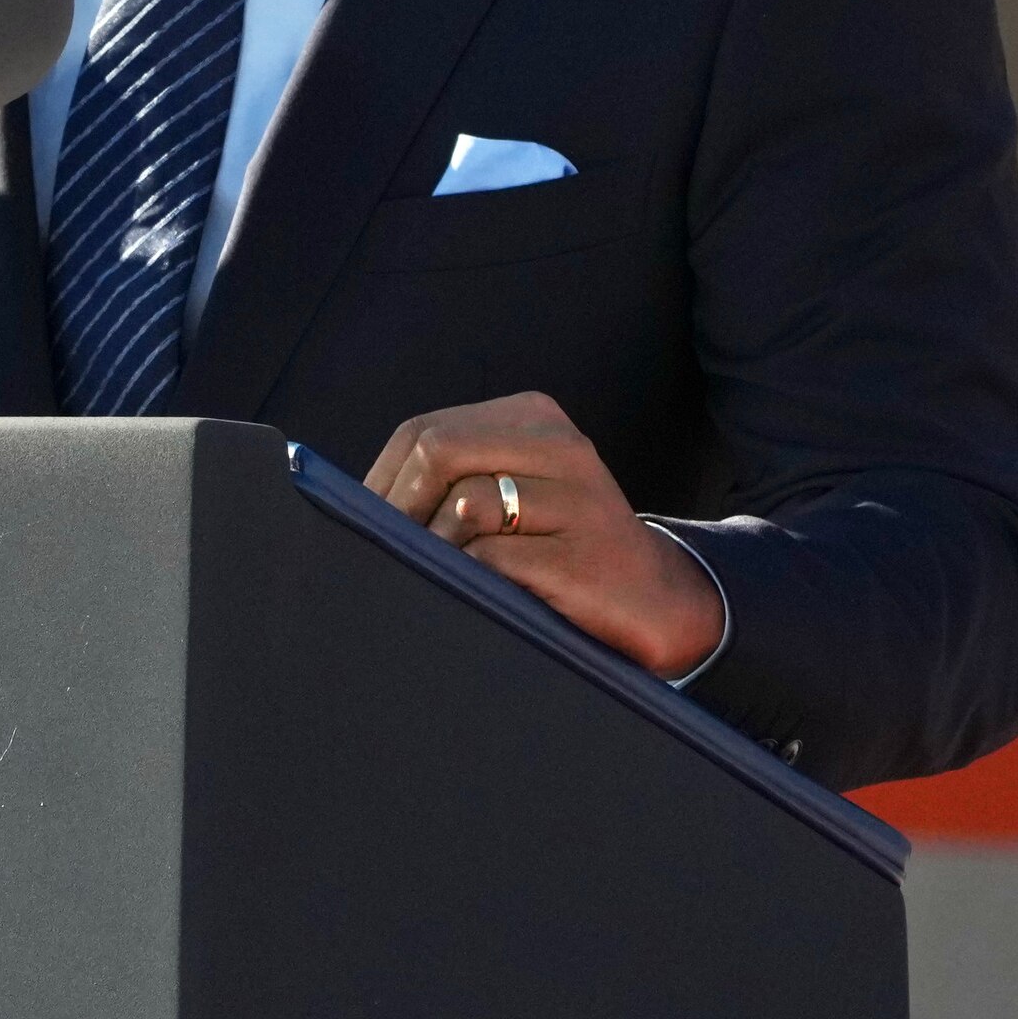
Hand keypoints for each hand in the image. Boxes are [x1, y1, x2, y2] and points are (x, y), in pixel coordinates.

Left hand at [363, 391, 723, 679]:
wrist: (660, 601)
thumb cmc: (562, 549)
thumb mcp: (515, 494)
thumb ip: (453, 480)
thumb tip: (357, 504)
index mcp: (534, 417)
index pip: (423, 431)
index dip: (379, 483)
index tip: (361, 528)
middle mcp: (562, 445)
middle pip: (437, 452)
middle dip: (397, 511)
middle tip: (387, 557)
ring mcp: (579, 499)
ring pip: (465, 505)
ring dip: (435, 551)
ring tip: (443, 579)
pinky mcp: (583, 555)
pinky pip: (495, 559)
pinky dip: (471, 581)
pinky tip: (482, 597)